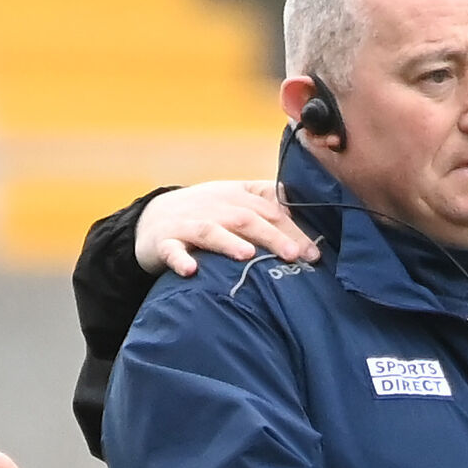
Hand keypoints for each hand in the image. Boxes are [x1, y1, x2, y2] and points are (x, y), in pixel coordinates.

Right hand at [135, 180, 318, 276]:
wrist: (153, 219)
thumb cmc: (208, 214)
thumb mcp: (237, 201)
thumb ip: (269, 202)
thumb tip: (304, 212)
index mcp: (237, 196)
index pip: (270, 210)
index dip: (293, 229)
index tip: (314, 252)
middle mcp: (215, 207)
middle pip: (247, 219)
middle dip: (272, 237)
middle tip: (294, 255)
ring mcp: (189, 224)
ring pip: (211, 231)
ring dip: (228, 242)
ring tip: (247, 255)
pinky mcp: (165, 242)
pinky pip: (172, 250)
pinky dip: (180, 259)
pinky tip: (190, 271)